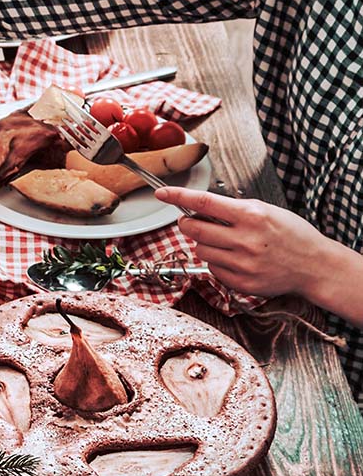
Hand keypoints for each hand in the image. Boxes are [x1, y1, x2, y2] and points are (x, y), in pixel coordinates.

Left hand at [156, 187, 338, 296]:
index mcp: (252, 216)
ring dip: (205, 244)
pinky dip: (217, 262)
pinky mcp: (240, 282)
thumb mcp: (267, 211)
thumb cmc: (291, 235)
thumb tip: (201, 209)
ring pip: (200, 250)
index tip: (161, 193)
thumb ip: (234, 210)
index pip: (204, 202)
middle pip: (193, 229)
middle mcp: (245, 239)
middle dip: (187, 223)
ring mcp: (242, 263)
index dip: (178, 197)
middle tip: (191, 221)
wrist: (314, 266)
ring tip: (226, 242)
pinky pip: (212, 269)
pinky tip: (236, 259)